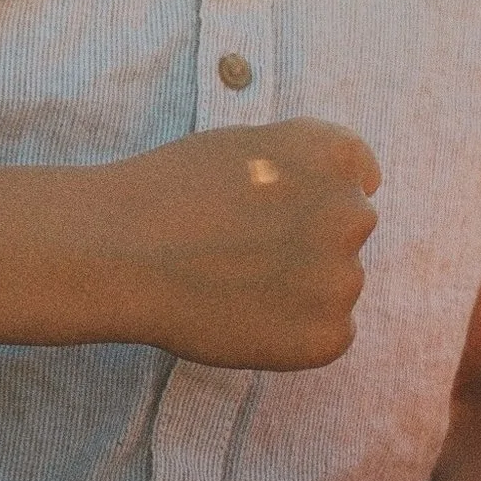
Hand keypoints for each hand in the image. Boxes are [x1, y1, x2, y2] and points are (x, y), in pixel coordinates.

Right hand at [103, 119, 380, 369]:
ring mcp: (343, 280)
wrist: (122, 252)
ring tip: (234, 284)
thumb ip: (306, 162)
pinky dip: (293, 334)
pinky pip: (328, 335)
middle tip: (242, 250)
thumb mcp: (248, 143)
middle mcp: (351, 214)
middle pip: (347, 231)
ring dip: (302, 289)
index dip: (310, 194)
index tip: (270, 209)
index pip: (358, 177)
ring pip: (337, 286)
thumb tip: (355, 189)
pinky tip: (244, 317)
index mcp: (335, 157)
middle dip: (308, 240)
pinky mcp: (326, 337)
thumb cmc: (171, 191)